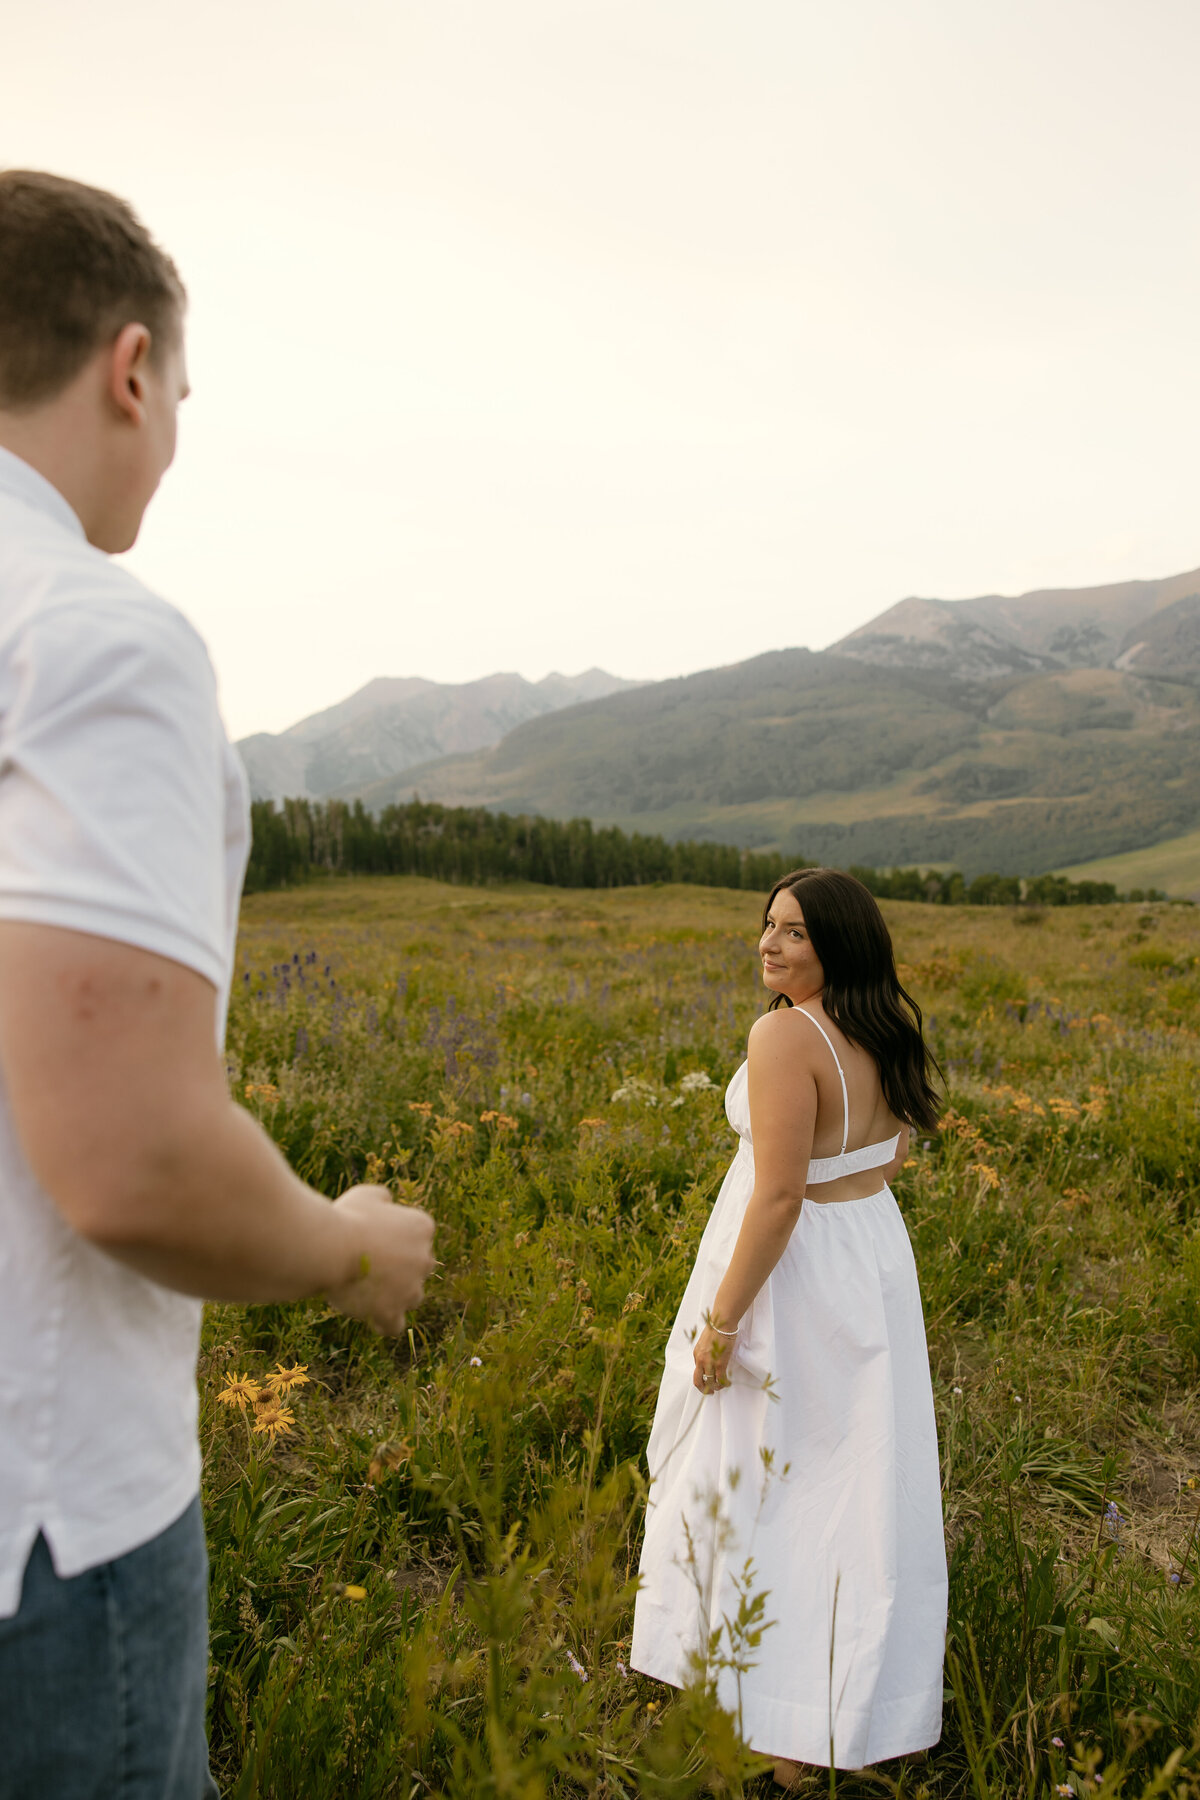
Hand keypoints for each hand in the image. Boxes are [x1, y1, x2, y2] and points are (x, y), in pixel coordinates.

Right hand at [325, 1186, 436, 1334]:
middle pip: (418, 1266)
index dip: (396, 1237)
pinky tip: (372, 1319)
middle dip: (400, 1266)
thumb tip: (387, 1202)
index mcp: (422, 1228)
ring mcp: (411, 1288)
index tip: (373, 1238)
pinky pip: (394, 1325)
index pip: (418, 1235)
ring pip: (413, 1296)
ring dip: (397, 1295)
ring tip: (370, 1292)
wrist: (332, 1247)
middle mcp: (424, 1259)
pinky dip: (386, 1322)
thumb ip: (383, 1199)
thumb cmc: (347, 1217)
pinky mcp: (392, 1312)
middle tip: (370, 1264)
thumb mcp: (366, 1195)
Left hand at [692, 1320, 736, 1394]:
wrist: (722, 1324)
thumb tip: (711, 1358)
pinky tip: (728, 1384)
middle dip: (703, 1389)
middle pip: (698, 1381)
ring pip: (710, 1383)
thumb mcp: (705, 1342)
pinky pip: (721, 1380)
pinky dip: (724, 1384)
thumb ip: (705, 1352)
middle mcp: (700, 1360)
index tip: (709, 1379)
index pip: (697, 1371)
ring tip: (721, 1387)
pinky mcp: (720, 1364)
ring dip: (716, 1388)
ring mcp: (710, 1363)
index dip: (703, 1377)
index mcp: (696, 1354)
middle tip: (710, 1392)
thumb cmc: (716, 1329)